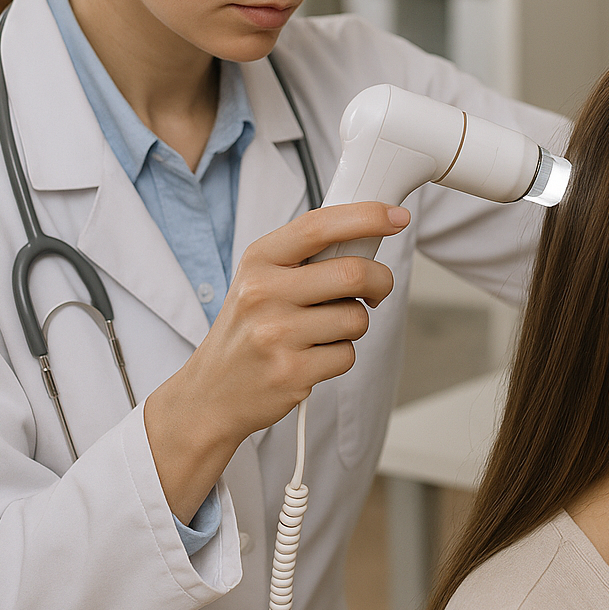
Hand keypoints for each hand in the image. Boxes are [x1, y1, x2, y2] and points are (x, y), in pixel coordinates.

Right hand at [144, 201, 407, 520]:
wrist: (212, 392)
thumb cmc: (248, 330)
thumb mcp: (261, 280)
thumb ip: (307, 257)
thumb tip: (369, 236)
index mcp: (259, 261)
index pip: (319, 226)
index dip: (366, 216)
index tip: (396, 217)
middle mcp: (263, 293)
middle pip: (353, 273)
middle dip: (379, 281)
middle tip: (376, 289)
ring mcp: (276, 335)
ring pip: (356, 318)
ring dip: (354, 325)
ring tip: (323, 331)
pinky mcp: (292, 372)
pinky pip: (348, 355)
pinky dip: (340, 356)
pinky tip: (312, 357)